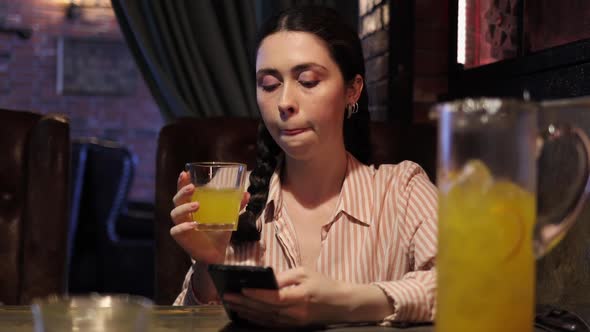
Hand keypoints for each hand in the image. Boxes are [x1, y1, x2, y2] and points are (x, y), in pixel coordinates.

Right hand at [169, 171, 248, 262]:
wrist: (217, 252)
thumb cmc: (219, 230)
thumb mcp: (228, 216)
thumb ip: (236, 205)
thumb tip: (246, 193)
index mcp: (192, 205)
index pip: (183, 191)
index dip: (181, 182)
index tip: (184, 173)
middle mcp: (184, 214)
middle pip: (177, 200)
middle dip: (182, 191)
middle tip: (193, 187)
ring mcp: (181, 225)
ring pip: (175, 213)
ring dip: (185, 208)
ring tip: (197, 205)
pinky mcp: (182, 238)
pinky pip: (176, 231)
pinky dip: (183, 227)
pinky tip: (193, 225)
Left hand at [222, 267, 351, 326]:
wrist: (340, 304)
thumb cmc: (322, 283)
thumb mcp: (305, 272)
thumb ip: (285, 276)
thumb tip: (265, 280)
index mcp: (301, 296)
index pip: (276, 297)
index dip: (258, 295)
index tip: (242, 289)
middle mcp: (296, 312)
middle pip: (267, 309)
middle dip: (245, 303)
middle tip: (228, 296)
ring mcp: (294, 321)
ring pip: (266, 318)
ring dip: (247, 311)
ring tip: (232, 304)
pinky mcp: (292, 325)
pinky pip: (271, 323)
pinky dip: (256, 318)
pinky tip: (245, 313)